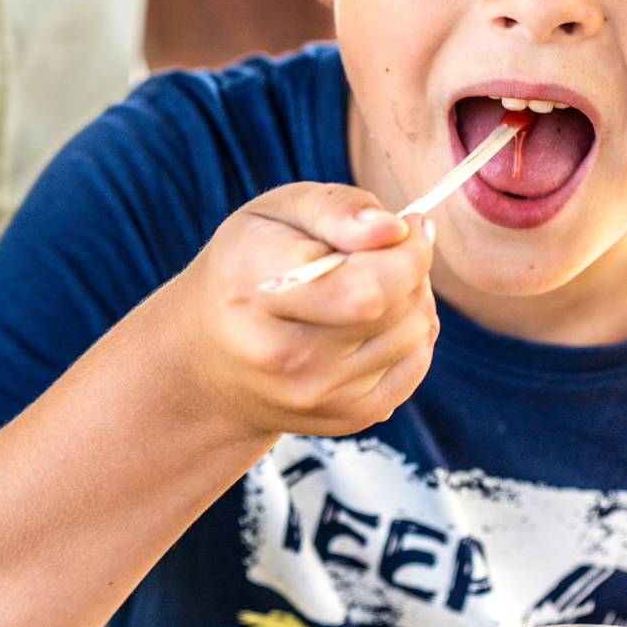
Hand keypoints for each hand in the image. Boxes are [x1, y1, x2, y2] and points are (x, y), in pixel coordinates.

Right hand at [167, 182, 438, 443]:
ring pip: (416, 333)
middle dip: (409, 267)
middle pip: (397, 308)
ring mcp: (319, 394)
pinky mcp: (348, 417)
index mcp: (258, 291)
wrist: (210, 359)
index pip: (366, 289)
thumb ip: (337, 208)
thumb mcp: (277, 213)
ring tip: (373, 284)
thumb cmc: (248, 267)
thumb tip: (396, 228)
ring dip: (412, 298)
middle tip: (383, 252)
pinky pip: (416, 364)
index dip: (406, 252)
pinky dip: (411, 334)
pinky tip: (376, 320)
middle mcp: (286, 356)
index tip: (405, 227)